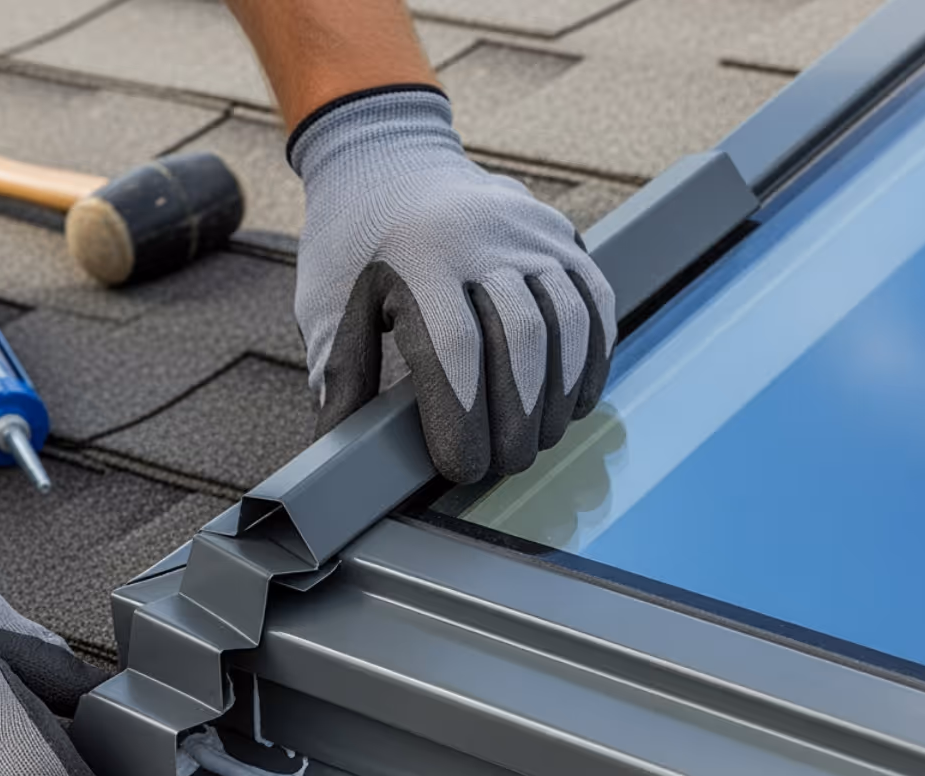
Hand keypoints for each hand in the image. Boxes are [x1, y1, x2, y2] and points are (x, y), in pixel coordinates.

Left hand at [290, 87, 615, 483]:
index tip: (461, 468)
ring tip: (536, 441)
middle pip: (521, 343)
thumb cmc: (353, 245)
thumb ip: (344, 377)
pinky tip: (570, 401)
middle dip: (517, 420)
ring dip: (557, 398)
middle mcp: (482, 237)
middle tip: (502, 466)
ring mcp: (530, 232)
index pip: (453, 352)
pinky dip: (589, 360)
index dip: (463, 420)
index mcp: (416, 256)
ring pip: (566, 325)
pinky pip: (593, 303)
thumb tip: (341, 453)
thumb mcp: (332, 303)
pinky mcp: (562, 234)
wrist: (390, 159)